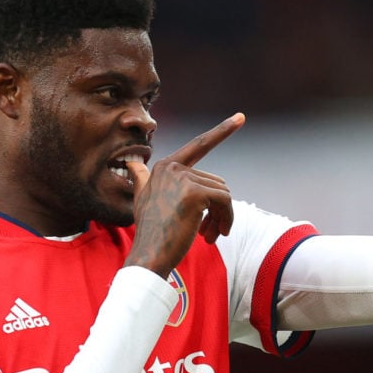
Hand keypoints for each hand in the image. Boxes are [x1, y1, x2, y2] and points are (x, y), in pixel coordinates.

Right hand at [123, 113, 245, 277]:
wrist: (148, 255)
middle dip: (217, 209)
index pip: (199, 145)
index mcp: (165, 167)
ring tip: (208, 236)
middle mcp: (173, 167)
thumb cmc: (150, 232)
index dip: (221, 131)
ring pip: (223, 194)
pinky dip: (226, 219)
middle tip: (209, 232)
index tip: (241, 117)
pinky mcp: (194, 193)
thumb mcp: (142, 200)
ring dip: (221, 217)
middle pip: (216, 182)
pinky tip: (213, 235)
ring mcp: (183, 178)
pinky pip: (225, 202)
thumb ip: (142, 179)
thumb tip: (132, 163)